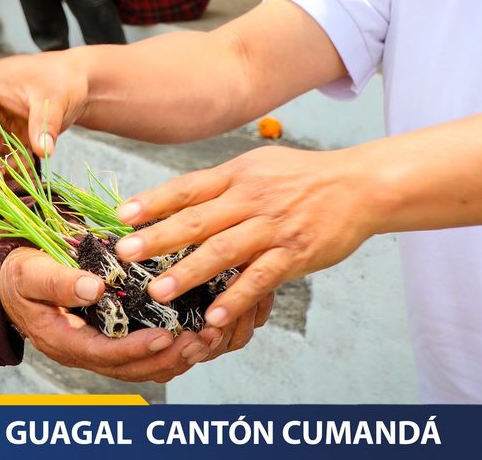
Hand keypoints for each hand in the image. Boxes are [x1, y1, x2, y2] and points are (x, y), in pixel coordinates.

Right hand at [0, 248, 212, 382]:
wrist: (14, 284)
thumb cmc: (21, 277)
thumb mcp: (32, 274)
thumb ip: (60, 282)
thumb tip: (95, 289)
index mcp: (64, 340)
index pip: (105, 354)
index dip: (137, 348)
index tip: (165, 336)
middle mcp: (84, 353)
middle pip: (131, 369)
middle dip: (168, 358)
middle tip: (200, 340)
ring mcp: (99, 350)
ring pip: (142, 368)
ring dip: (176, 358)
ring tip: (207, 339)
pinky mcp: (112, 340)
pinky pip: (145, 356)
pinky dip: (171, 350)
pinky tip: (195, 333)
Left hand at [111, 146, 376, 329]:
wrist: (359, 186)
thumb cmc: (305, 177)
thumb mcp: (260, 166)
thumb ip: (223, 182)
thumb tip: (181, 197)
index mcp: (238, 175)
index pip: (188, 188)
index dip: (153, 201)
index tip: (122, 216)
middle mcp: (251, 199)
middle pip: (198, 219)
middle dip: (158, 238)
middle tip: (125, 254)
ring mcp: (272, 228)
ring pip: (224, 251)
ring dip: (189, 273)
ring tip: (158, 291)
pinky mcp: (294, 254)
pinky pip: (260, 279)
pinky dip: (236, 298)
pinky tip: (215, 317)